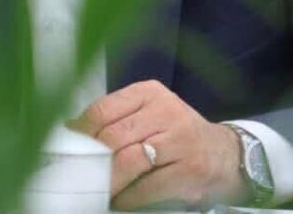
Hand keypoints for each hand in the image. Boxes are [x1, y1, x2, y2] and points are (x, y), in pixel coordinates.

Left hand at [72, 80, 244, 210]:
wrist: (226, 155)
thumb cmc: (177, 135)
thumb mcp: (150, 115)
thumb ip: (117, 120)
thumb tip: (71, 134)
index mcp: (149, 93)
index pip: (102, 109)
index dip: (80, 133)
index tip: (67, 149)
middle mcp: (166, 111)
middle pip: (113, 137)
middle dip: (92, 160)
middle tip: (78, 174)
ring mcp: (181, 140)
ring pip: (128, 161)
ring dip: (108, 181)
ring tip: (98, 189)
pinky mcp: (190, 170)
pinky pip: (148, 186)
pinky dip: (129, 197)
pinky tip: (122, 200)